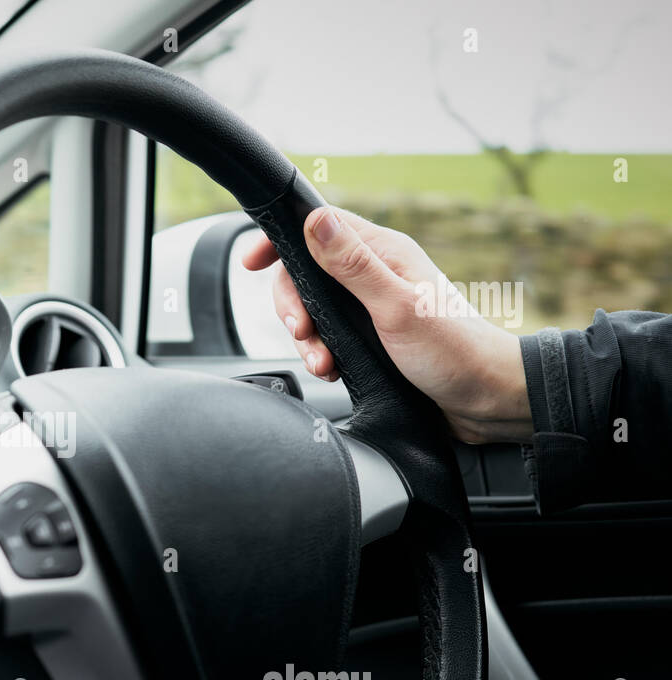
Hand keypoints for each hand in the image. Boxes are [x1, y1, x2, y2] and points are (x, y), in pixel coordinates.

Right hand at [240, 207, 532, 443]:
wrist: (486, 400)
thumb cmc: (454, 352)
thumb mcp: (396, 306)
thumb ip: (352, 265)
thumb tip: (315, 219)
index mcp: (383, 253)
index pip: (319, 227)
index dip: (281, 241)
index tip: (253, 262)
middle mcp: (376, 274)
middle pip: (307, 273)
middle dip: (293, 306)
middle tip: (302, 332)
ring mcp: (374, 305)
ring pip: (316, 309)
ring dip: (308, 338)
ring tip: (323, 363)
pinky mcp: (373, 336)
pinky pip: (330, 336)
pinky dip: (323, 353)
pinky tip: (333, 370)